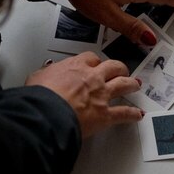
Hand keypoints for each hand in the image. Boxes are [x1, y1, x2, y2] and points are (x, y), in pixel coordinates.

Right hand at [25, 53, 142, 137]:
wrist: (47, 113)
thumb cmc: (40, 97)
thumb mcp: (36, 77)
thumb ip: (45, 73)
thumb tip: (43, 73)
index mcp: (75, 67)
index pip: (91, 58)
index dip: (95, 61)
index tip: (96, 64)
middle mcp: (92, 78)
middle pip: (113, 67)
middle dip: (119, 68)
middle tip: (121, 70)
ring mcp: (101, 95)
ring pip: (123, 85)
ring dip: (131, 84)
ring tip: (135, 85)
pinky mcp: (105, 115)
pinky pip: (123, 113)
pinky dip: (132, 114)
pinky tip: (137, 115)